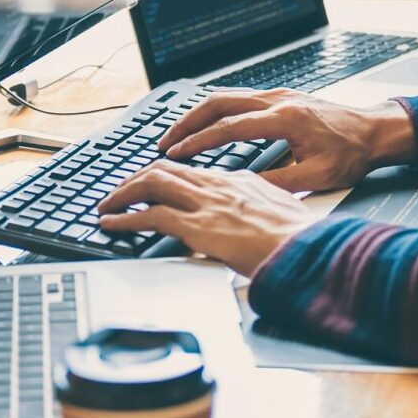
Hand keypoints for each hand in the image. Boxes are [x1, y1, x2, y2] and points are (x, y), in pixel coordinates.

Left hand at [97, 160, 316, 275]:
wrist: (309, 249)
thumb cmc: (301, 238)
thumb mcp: (281, 212)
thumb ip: (259, 207)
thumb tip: (249, 217)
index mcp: (241, 180)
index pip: (194, 171)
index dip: (169, 174)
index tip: (155, 181)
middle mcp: (220, 185)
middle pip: (167, 168)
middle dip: (137, 177)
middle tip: (121, 189)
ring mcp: (208, 204)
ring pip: (153, 183)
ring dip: (124, 192)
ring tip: (108, 203)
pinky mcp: (199, 227)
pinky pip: (151, 216)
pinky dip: (125, 218)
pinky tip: (111, 224)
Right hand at [157, 88, 415, 193]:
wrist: (376, 131)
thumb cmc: (352, 153)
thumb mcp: (316, 177)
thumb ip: (277, 182)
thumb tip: (240, 189)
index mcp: (285, 118)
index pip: (230, 127)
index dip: (199, 141)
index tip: (176, 153)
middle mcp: (278, 100)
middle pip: (219, 102)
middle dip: (187, 121)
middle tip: (164, 142)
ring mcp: (280, 95)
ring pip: (227, 96)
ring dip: (199, 114)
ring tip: (177, 134)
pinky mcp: (283, 97)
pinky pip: (240, 97)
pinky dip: (217, 109)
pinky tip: (207, 124)